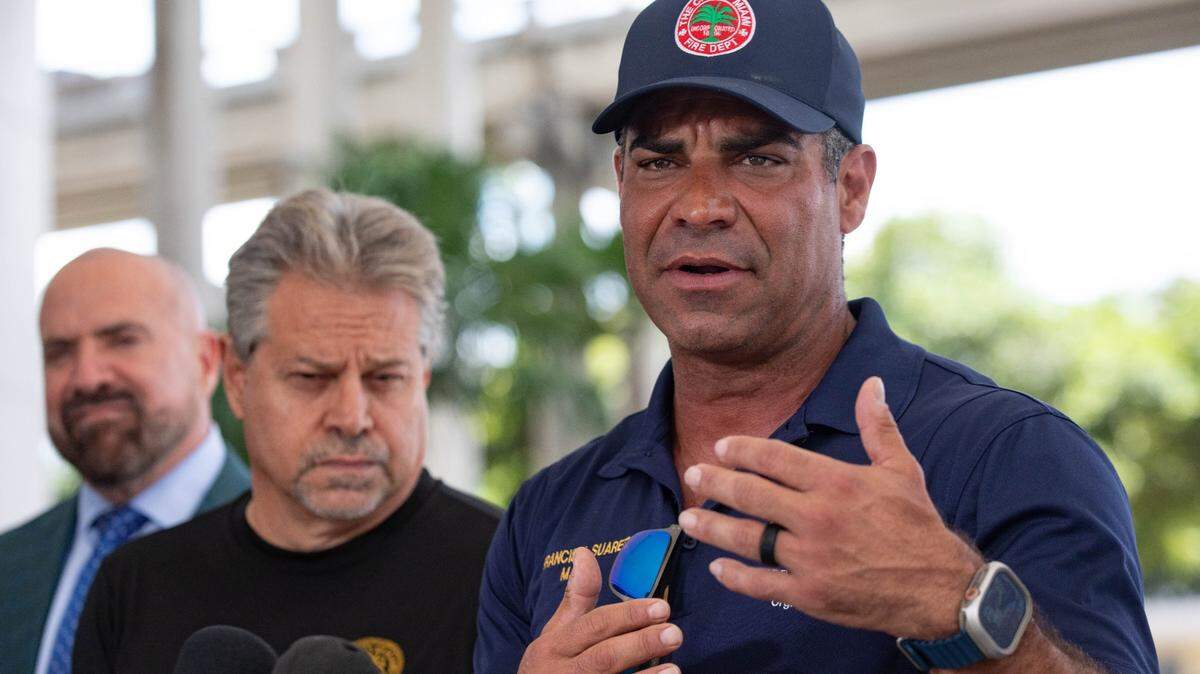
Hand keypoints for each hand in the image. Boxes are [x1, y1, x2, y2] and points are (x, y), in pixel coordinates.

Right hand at [517, 547, 683, 673]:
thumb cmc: (549, 670)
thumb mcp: (555, 635)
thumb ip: (576, 599)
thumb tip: (585, 553)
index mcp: (554, 647)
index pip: (594, 626)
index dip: (627, 616)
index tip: (661, 607)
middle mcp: (562, 673)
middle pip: (604, 658)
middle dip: (640, 644)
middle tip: (675, 632)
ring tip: (674, 669)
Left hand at [677, 376, 981, 638]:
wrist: (940, 588)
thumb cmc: (918, 524)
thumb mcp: (901, 468)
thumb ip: (878, 426)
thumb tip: (872, 383)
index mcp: (836, 482)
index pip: (775, 458)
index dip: (743, 451)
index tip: (721, 447)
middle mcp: (818, 518)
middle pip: (752, 495)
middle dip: (716, 482)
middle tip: (692, 473)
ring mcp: (811, 558)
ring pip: (748, 539)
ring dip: (713, 526)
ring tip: (688, 517)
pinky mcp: (811, 594)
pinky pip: (762, 584)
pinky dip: (736, 578)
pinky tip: (718, 568)